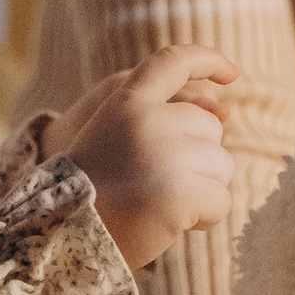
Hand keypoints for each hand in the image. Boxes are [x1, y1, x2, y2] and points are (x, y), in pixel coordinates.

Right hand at [55, 44, 235, 270]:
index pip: (173, 61)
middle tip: (159, 183)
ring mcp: (167, 156)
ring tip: (161, 202)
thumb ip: (162, 115)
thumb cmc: (94, 188)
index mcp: (126, 100)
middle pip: (209, 126)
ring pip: (222, 164)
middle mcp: (148, 120)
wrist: (63, 235)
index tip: (231, 72)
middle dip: (198, 158)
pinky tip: (172, 223)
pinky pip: (221, 201)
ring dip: (203, 187)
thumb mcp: (114, 134)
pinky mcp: (181, 194)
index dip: (207, 59)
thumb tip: (226, 111)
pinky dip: (205, 216)